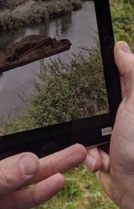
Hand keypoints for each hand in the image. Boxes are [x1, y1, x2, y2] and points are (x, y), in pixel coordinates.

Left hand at [0, 144, 85, 208]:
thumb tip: (29, 161)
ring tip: (72, 164)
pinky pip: (13, 204)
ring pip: (18, 185)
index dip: (29, 148)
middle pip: (13, 166)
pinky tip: (52, 186)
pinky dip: (32, 196)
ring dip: (45, 177)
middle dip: (46, 159)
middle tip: (74, 150)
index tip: (55, 142)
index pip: (0, 151)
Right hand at [86, 41, 133, 208]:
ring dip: (86, 140)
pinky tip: (99, 161)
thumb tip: (121, 47)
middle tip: (92, 120)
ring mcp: (108, 137)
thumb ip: (131, 75)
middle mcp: (119, 118)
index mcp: (128, 103)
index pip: (109, 80)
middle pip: (89, 103)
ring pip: (82, 128)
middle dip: (83, 113)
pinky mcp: (99, 156)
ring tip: (98, 147)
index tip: (80, 69)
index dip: (96, 75)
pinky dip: (87, 157)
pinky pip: (81, 150)